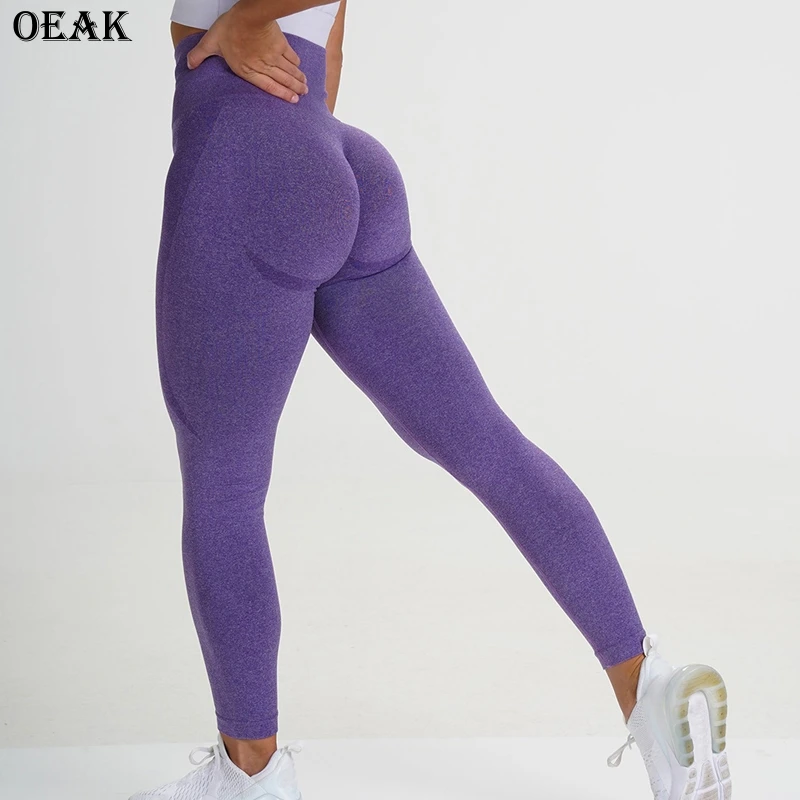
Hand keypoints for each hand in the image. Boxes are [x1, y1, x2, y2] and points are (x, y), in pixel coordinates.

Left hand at [187, 4, 308, 102]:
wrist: (250, 15)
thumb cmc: (231, 28)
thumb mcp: (212, 41)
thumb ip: (201, 54)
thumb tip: (189, 64)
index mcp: (248, 70)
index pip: (268, 87)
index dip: (281, 95)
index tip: (291, 100)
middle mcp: (264, 67)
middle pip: (283, 81)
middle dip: (294, 89)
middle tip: (302, 95)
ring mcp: (274, 57)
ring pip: (289, 72)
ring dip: (298, 80)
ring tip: (305, 87)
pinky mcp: (281, 45)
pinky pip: (291, 57)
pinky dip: (297, 64)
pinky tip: (300, 68)